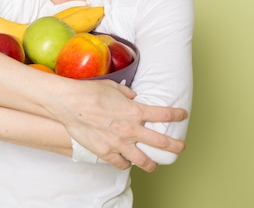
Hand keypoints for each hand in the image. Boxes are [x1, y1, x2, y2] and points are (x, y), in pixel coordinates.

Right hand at [53, 79, 187, 170]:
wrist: (70, 104)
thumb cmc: (90, 92)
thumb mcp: (113, 87)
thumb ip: (127, 94)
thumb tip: (133, 97)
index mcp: (135, 111)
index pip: (164, 114)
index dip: (177, 115)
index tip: (182, 115)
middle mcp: (131, 129)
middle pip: (162, 142)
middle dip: (175, 146)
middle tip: (180, 147)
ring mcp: (119, 143)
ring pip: (144, 161)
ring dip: (152, 164)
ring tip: (154, 165)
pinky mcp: (106, 152)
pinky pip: (122, 164)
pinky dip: (126, 163)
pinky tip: (126, 161)